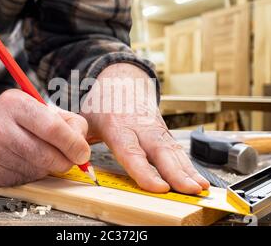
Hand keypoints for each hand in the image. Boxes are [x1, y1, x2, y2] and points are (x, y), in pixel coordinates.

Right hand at [0, 89, 90, 187]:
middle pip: (46, 154)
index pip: (52, 127)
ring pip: (37, 169)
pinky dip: (33, 174)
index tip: (83, 153)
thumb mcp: (39, 106)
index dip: (73, 143)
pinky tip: (25, 161)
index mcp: (14, 104)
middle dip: (65, 161)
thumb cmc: (13, 117)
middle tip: (71, 159)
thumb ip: (68, 121)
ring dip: (48, 167)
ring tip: (41, 153)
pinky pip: (24, 179)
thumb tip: (82, 145)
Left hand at [81, 64, 208, 193]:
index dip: (145, 171)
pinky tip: (199, 181)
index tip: (159, 187)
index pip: (132, 152)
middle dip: (177, 173)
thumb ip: (77, 135)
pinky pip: (178, 151)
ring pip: (173, 151)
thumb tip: (70, 154)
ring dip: (188, 171)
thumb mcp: (84, 116)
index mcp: (118, 125)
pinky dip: (190, 166)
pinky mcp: (164, 133)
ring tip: (200, 189)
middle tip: (189, 190)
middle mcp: (141, 127)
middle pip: (161, 152)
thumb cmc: (103, 103)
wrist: (122, 81)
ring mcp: (155, 129)